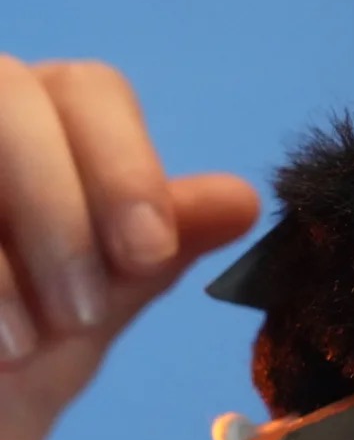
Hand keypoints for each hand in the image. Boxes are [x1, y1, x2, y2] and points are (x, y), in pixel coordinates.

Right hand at [0, 58, 257, 439]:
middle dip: (64, 206)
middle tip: (86, 312)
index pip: (88, 90)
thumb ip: (144, 257)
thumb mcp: (76, 324)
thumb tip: (243, 199)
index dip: (124, 165)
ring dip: (8, 245)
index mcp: (27, 131)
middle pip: (15, 93)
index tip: (148, 255)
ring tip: (25, 350)